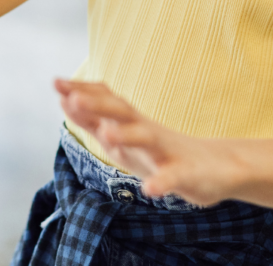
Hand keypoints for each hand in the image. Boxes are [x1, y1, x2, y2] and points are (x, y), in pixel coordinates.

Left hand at [55, 79, 243, 206]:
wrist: (217, 167)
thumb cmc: (162, 153)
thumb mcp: (125, 138)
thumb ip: (96, 121)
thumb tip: (65, 100)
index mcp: (132, 124)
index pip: (106, 102)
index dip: (82, 93)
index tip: (55, 82)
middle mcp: (148, 131)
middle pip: (122, 113)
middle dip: (98, 106)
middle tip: (72, 98)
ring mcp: (168, 152)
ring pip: (147, 138)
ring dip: (127, 135)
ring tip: (107, 134)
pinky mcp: (187, 175)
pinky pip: (174, 177)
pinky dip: (162, 182)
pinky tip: (150, 190)